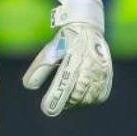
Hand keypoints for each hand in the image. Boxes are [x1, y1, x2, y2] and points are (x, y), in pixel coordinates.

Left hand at [22, 0, 112, 115]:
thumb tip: (28, 86)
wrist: (88, 27)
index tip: (46, 109)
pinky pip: (100, 95)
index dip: (55, 98)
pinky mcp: (108, 75)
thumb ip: (40, 69)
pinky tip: (81, 96)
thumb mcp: (50, 50)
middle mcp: (89, 65)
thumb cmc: (65, 40)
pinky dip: (90, 99)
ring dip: (77, 101)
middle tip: (56, 102)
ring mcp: (101, 71)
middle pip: (77, 94)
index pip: (64, 83)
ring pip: (89, 97)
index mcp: (73, 58)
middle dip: (65, 101)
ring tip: (67, 99)